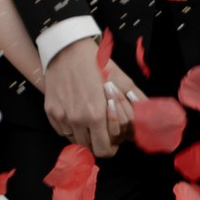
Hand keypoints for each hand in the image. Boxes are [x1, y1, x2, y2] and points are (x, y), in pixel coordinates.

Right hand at [42, 43, 126, 157]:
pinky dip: (70, 128)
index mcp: (96, 114)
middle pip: (89, 149)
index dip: (110, 149)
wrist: (68, 48)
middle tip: (101, 133)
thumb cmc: (96, 62)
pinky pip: (62, 130)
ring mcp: (62, 116)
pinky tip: (76, 114)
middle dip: (97, 144)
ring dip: (83, 136)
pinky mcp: (50, 111)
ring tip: (88, 122)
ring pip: (74, 141)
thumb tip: (149, 115)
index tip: (112, 141)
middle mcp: (77, 119)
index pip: (103, 150)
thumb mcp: (121, 79)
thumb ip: (136, 99)